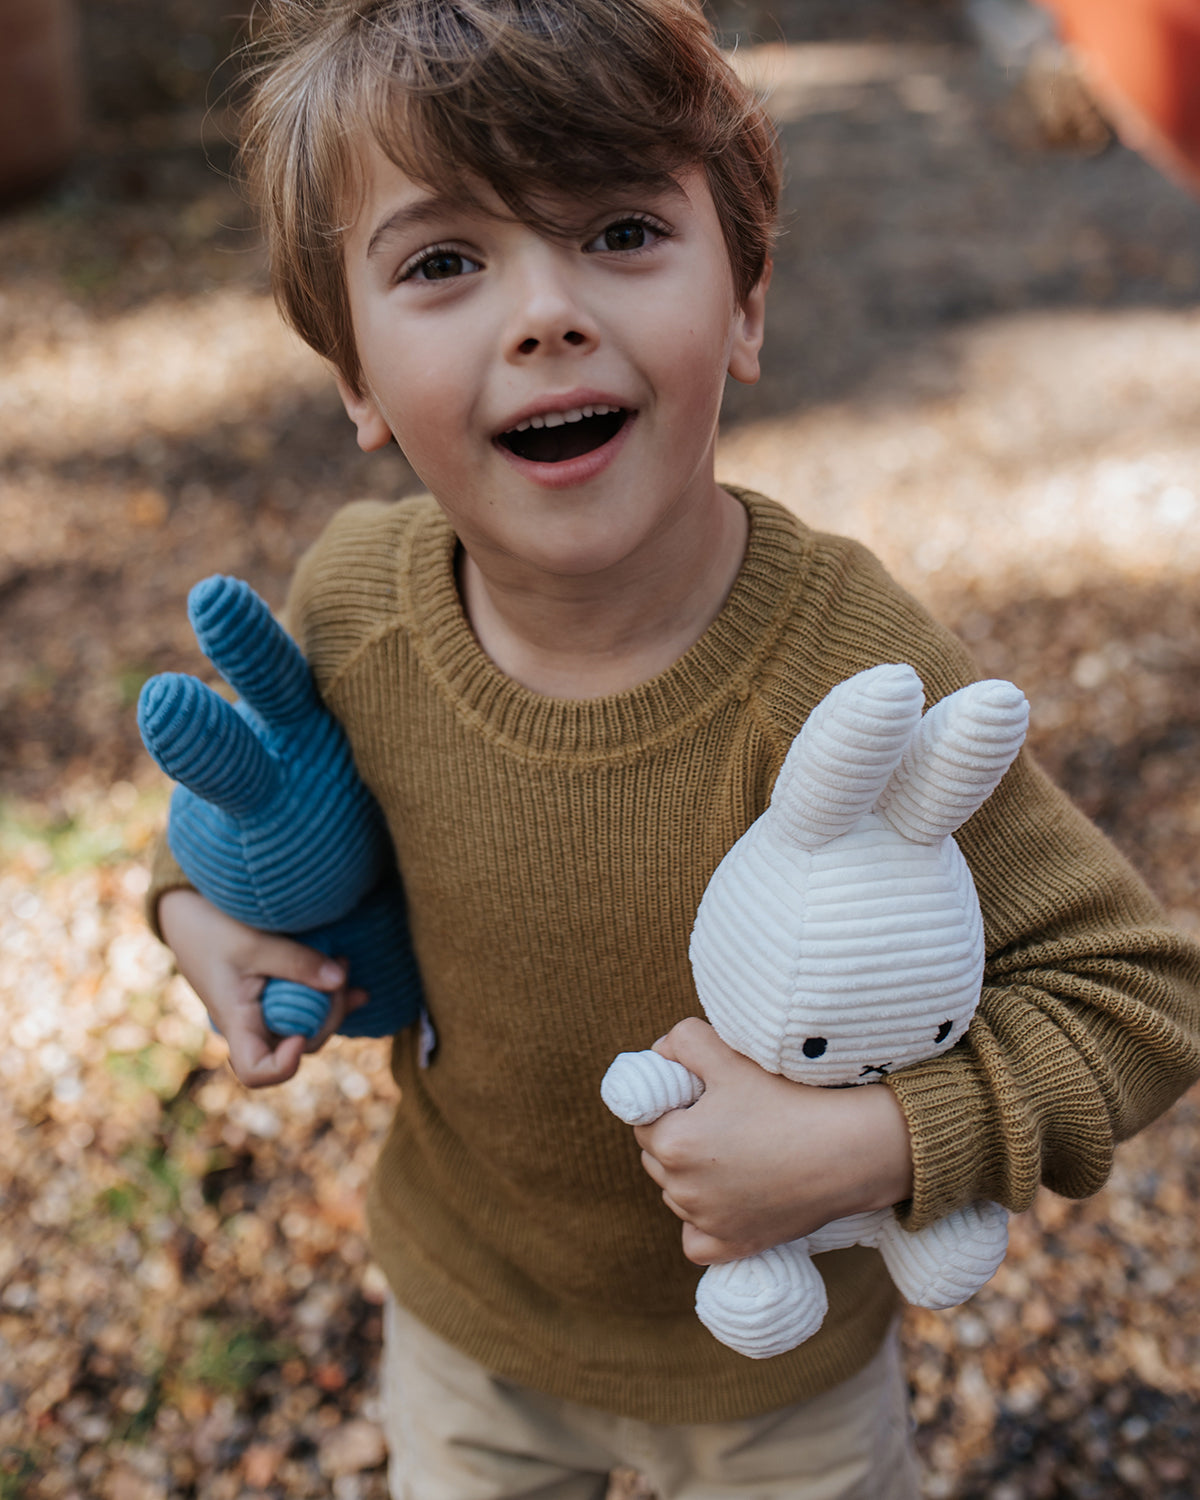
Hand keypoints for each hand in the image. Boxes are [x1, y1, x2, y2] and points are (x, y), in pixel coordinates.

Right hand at [159, 889, 365, 1087]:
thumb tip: (341, 980)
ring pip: (310, 1026)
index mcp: (236, 1022)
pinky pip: (309, 1007)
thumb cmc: (212, 929)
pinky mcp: (275, 997)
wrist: (188, 914)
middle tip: (341, 971)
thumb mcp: (254, 942)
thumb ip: (296, 962)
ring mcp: (265, 1014)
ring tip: (343, 961)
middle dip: (329, 1016)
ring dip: (334, 1002)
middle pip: (300, 1045)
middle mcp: (252, 1026)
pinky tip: (351, 981)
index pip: (256, 1071)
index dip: (284, 1064)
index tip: (299, 1035)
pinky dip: (331, 995)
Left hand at [633, 1018, 913, 1265]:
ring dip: (691, 1176)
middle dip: (676, 1137)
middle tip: (721, 1121)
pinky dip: (703, 1224)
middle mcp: (683, 1190)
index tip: (701, 1097)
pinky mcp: (734, 1245)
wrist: (847, 1149)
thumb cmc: (788, 1099)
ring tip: (736, 1152)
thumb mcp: (729, 1055)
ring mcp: (708, 1222)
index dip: (668, 1104)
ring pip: (676, 1195)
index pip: (643, 1118)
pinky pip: (696, 1240)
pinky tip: (726, 1201)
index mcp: (673, 1143)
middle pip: (656, 1158)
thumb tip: (659, 1053)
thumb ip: (682, 1041)